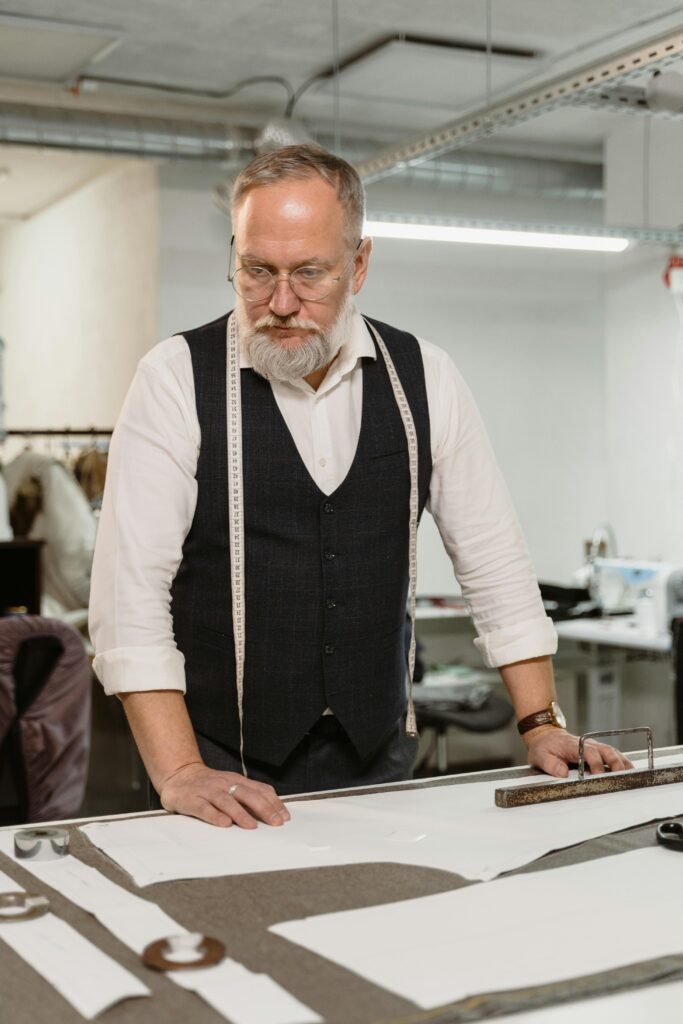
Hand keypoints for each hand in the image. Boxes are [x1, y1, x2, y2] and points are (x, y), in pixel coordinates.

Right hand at [159, 762, 290, 828]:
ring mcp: (208, 791)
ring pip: (227, 801)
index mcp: (237, 780)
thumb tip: (271, 813)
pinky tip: (224, 824)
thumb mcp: (231, 785)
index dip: (274, 803)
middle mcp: (225, 784)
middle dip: (264, 808)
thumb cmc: (209, 785)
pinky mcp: (192, 800)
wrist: (179, 775)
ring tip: (252, 826)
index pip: (260, 789)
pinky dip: (215, 816)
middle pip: (248, 794)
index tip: (285, 817)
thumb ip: (247, 796)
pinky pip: (204, 808)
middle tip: (276, 823)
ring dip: (241, 814)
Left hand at [524, 727, 633, 777]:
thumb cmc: (544, 747)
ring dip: (623, 763)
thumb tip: (563, 772)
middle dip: (616, 763)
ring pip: (613, 752)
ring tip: (632, 775)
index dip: (596, 763)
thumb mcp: (540, 756)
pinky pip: (613, 755)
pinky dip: (623, 762)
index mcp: (573, 744)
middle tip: (622, 776)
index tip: (599, 774)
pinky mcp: (597, 751)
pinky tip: (630, 771)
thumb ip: (550, 764)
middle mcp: (587, 744)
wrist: (545, 736)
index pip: (589, 752)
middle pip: (606, 750)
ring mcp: (594, 746)